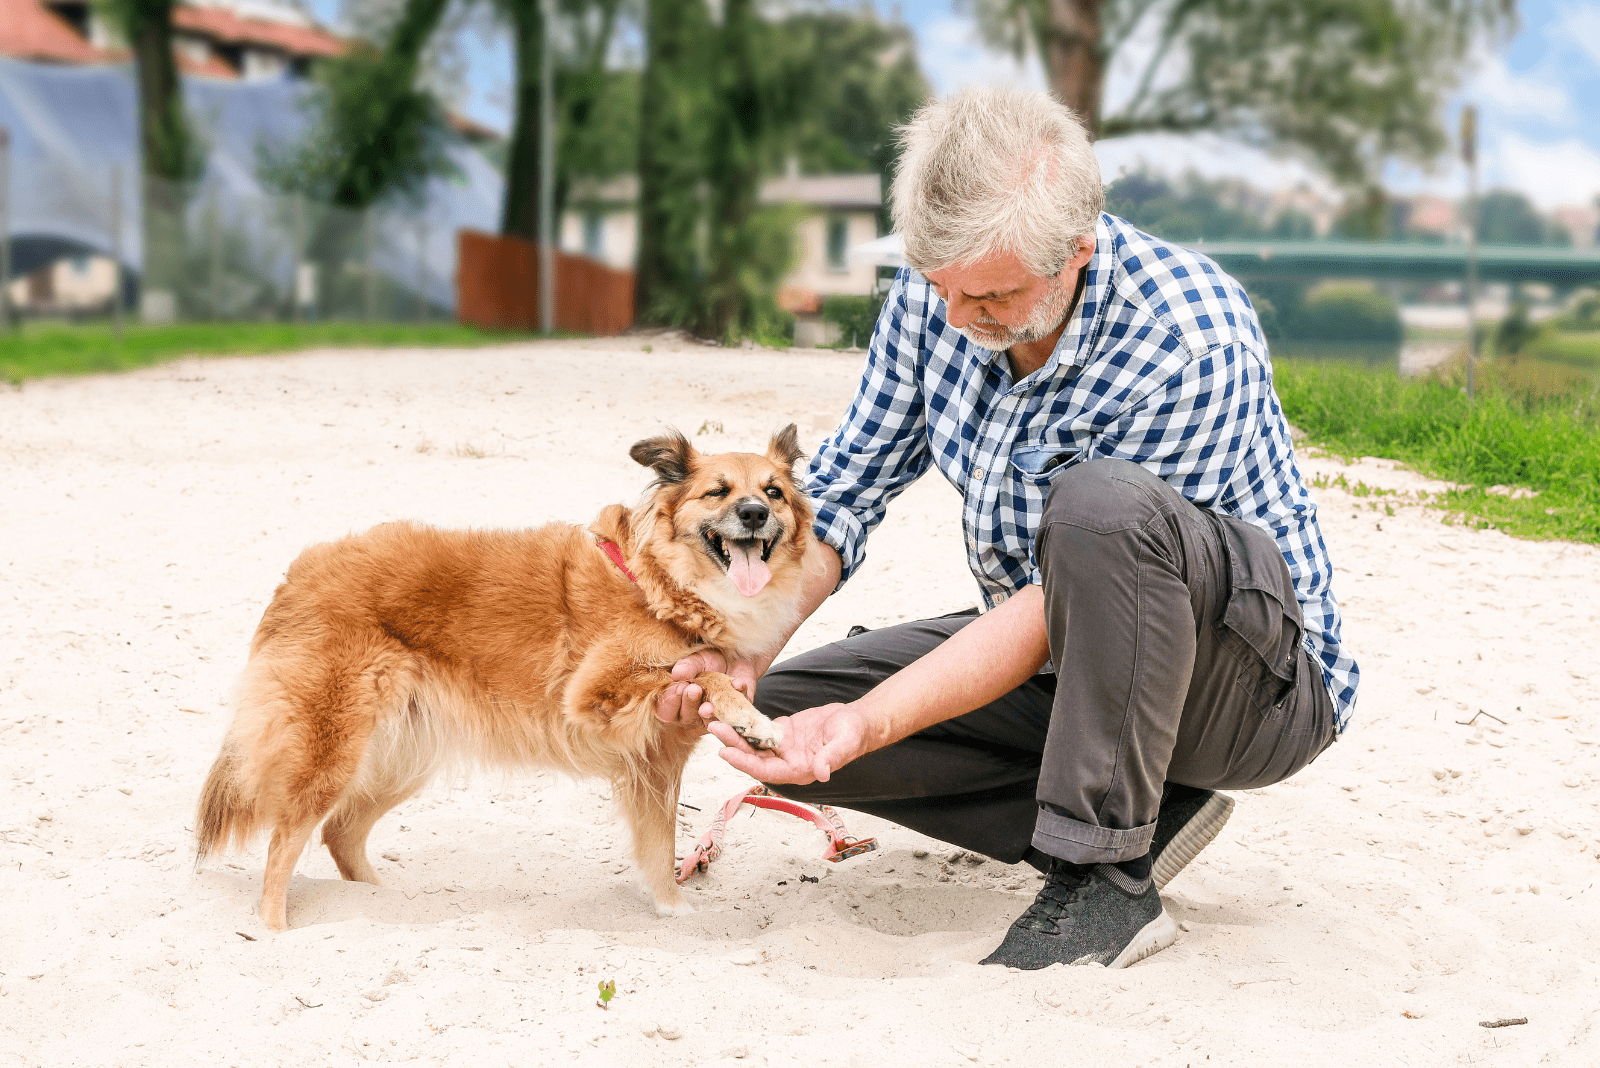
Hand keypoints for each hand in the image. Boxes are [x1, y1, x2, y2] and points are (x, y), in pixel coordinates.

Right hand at [655, 649, 760, 728]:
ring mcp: (716, 715)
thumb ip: (688, 667)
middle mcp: (695, 713)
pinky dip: (738, 695)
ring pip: (710, 722)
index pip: (667, 710)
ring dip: (709, 714)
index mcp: (679, 701)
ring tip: (709, 705)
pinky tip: (737, 683)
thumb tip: (677, 675)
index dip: (671, 702)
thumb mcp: (697, 659)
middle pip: (687, 718)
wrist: (736, 655)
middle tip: (694, 690)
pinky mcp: (737, 711)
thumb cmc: (709, 660)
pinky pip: (737, 709)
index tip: (678, 688)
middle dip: (689, 704)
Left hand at [708, 702, 869, 784]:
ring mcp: (783, 748)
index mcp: (799, 770)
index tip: (725, 753)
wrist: (858, 722)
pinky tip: (730, 709)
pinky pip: (758, 729)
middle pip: (753, 757)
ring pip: (752, 743)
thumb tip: (823, 773)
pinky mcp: (782, 733)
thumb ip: (832, 757)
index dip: (745, 763)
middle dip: (732, 744)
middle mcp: (787, 763)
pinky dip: (744, 721)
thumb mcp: (845, 742)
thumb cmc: (855, 733)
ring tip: (715, 716)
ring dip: (734, 732)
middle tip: (713, 726)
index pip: (766, 771)